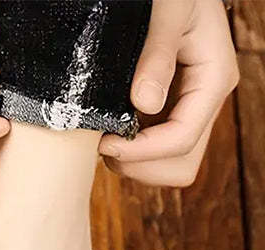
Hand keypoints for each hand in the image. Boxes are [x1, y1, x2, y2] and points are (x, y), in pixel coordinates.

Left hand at [98, 0, 238, 186]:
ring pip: (168, 166)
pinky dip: (130, 152)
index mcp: (213, 79)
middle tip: (104, 144)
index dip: (140, 152)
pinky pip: (154, 153)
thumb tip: (145, 104)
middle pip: (180, 164)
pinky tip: (109, 128)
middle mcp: (206, 101)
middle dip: (139, 164)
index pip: (181, 140)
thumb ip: (157, 53)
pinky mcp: (169, 113)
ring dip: (134, 163)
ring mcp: (189, 109)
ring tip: (106, 136)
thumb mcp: (168, 9)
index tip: (103, 143)